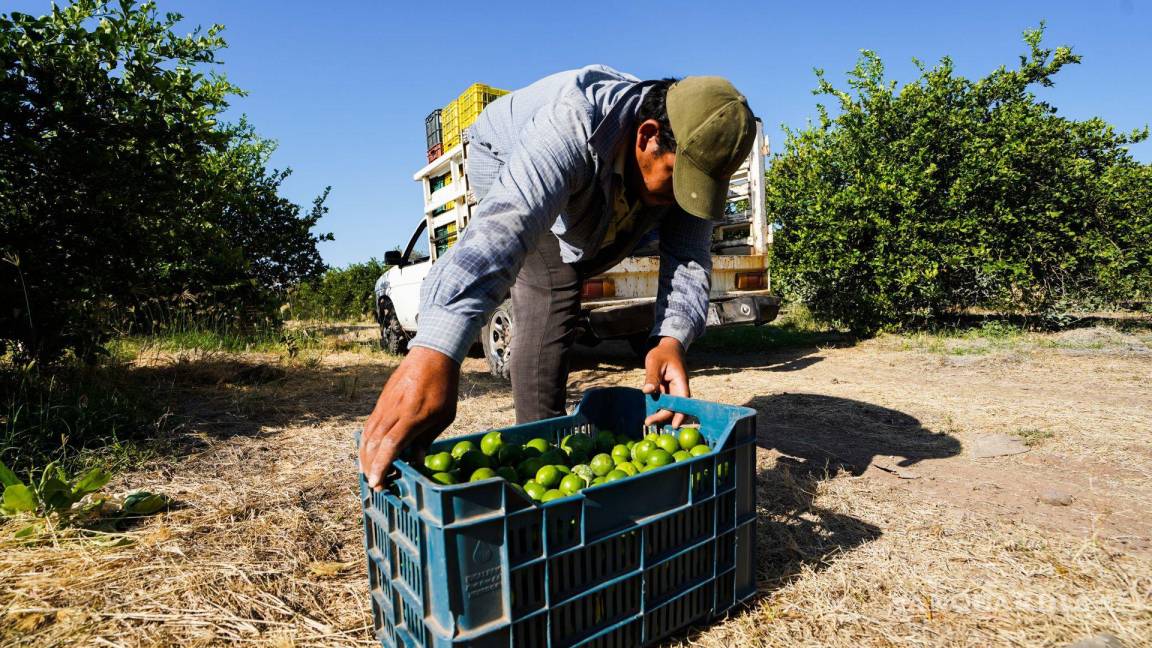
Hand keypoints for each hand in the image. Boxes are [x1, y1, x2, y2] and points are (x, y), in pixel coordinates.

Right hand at [359, 347, 459, 490]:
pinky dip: (365, 441)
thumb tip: (416, 461)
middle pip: (374, 444)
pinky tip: (368, 451)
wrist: (432, 356)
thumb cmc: (444, 387)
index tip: (377, 481)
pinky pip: (369, 425)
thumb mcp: (445, 416)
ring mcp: (384, 406)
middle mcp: (393, 412)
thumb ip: (428, 438)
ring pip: (367, 435)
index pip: (390, 446)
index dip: (381, 466)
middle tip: (375, 483)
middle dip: (370, 466)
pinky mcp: (381, 401)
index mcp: (411, 417)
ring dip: (365, 456)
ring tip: (368, 471)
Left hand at [641, 336, 689, 427]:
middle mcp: (679, 388)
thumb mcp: (655, 362)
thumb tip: (646, 391)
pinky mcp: (666, 391)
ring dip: (660, 414)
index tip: (674, 425)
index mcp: (680, 381)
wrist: (667, 348)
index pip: (683, 401)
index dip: (680, 414)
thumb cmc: (662, 353)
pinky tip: (649, 412)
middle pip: (675, 406)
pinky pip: (663, 402)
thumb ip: (652, 376)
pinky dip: (657, 407)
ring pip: (669, 406)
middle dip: (663, 416)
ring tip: (648, 420)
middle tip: (648, 422)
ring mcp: (673, 390)